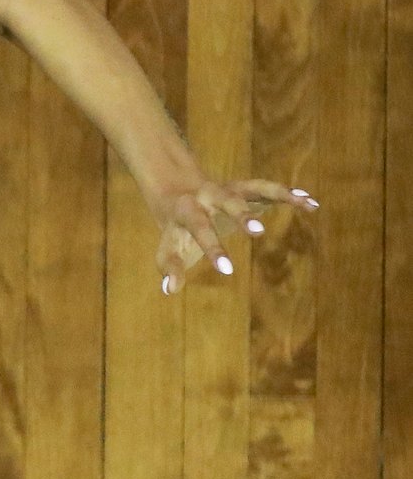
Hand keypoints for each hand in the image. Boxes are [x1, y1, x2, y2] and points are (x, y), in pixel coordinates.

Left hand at [141, 170, 318, 293]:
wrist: (174, 189)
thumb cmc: (175, 228)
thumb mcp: (167, 246)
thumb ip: (169, 267)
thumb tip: (169, 290)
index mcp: (187, 210)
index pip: (199, 228)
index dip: (211, 248)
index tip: (226, 270)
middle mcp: (208, 195)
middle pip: (226, 201)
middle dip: (241, 215)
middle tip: (257, 232)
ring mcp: (229, 189)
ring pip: (254, 188)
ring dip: (278, 194)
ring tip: (304, 202)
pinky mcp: (245, 188)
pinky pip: (268, 189)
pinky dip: (288, 194)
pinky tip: (310, 202)